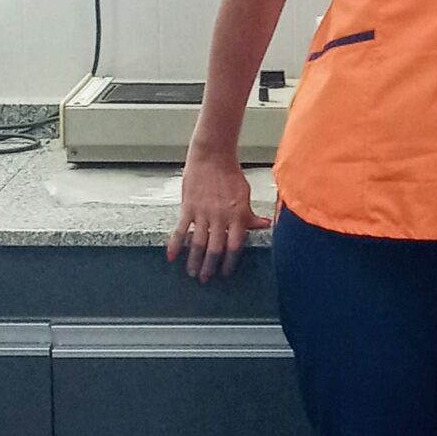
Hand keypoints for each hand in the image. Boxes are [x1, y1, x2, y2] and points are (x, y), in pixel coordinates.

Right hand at [167, 150, 269, 280]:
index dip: (230, 262)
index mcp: (237, 215)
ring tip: (192, 273)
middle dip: (210, 266)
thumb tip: (265, 225)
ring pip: (198, 243)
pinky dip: (175, 245)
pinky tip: (172, 257)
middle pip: (215, 249)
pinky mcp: (188, 208)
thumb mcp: (245, 195)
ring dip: (194, 261)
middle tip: (205, 279)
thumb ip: (251, 215)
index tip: (225, 272)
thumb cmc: (231, 175)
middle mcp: (220, 217)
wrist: (212, 156)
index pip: (235, 245)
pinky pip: (180, 230)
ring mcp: (203, 213)